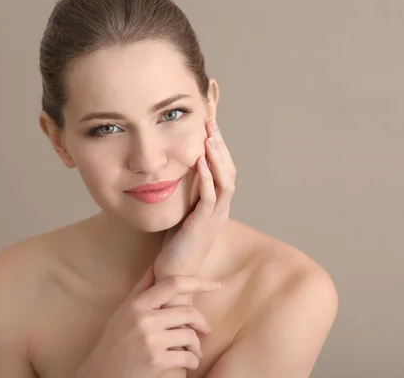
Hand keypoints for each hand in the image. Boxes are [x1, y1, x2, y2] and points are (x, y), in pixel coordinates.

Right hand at [74, 263, 221, 377]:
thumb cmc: (114, 342)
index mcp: (137, 304)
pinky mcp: (156, 361)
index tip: (216, 285)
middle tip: (205, 329)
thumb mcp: (123, 312)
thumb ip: (141, 290)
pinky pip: (187, 357)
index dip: (198, 282)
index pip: (173, 284)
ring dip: (196, 346)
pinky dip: (193, 361)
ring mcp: (150, 340)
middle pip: (187, 312)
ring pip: (190, 336)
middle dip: (201, 322)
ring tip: (194, 351)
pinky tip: (190, 363)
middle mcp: (144, 319)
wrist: (100, 375)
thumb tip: (155, 265)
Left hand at [154, 119, 236, 280]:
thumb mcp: (181, 215)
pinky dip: (207, 178)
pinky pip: (210, 198)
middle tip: (212, 124)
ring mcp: (215, 219)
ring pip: (226, 183)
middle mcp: (221, 212)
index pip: (225, 174)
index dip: (220, 151)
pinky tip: (201, 162)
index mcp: (217, 209)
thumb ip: (185, 197)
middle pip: (230, 173)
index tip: (210, 130)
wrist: (173, 278)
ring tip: (210, 138)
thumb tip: (176, 174)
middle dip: (222, 147)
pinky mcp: (203, 226)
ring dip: (218, 159)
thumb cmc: (175, 248)